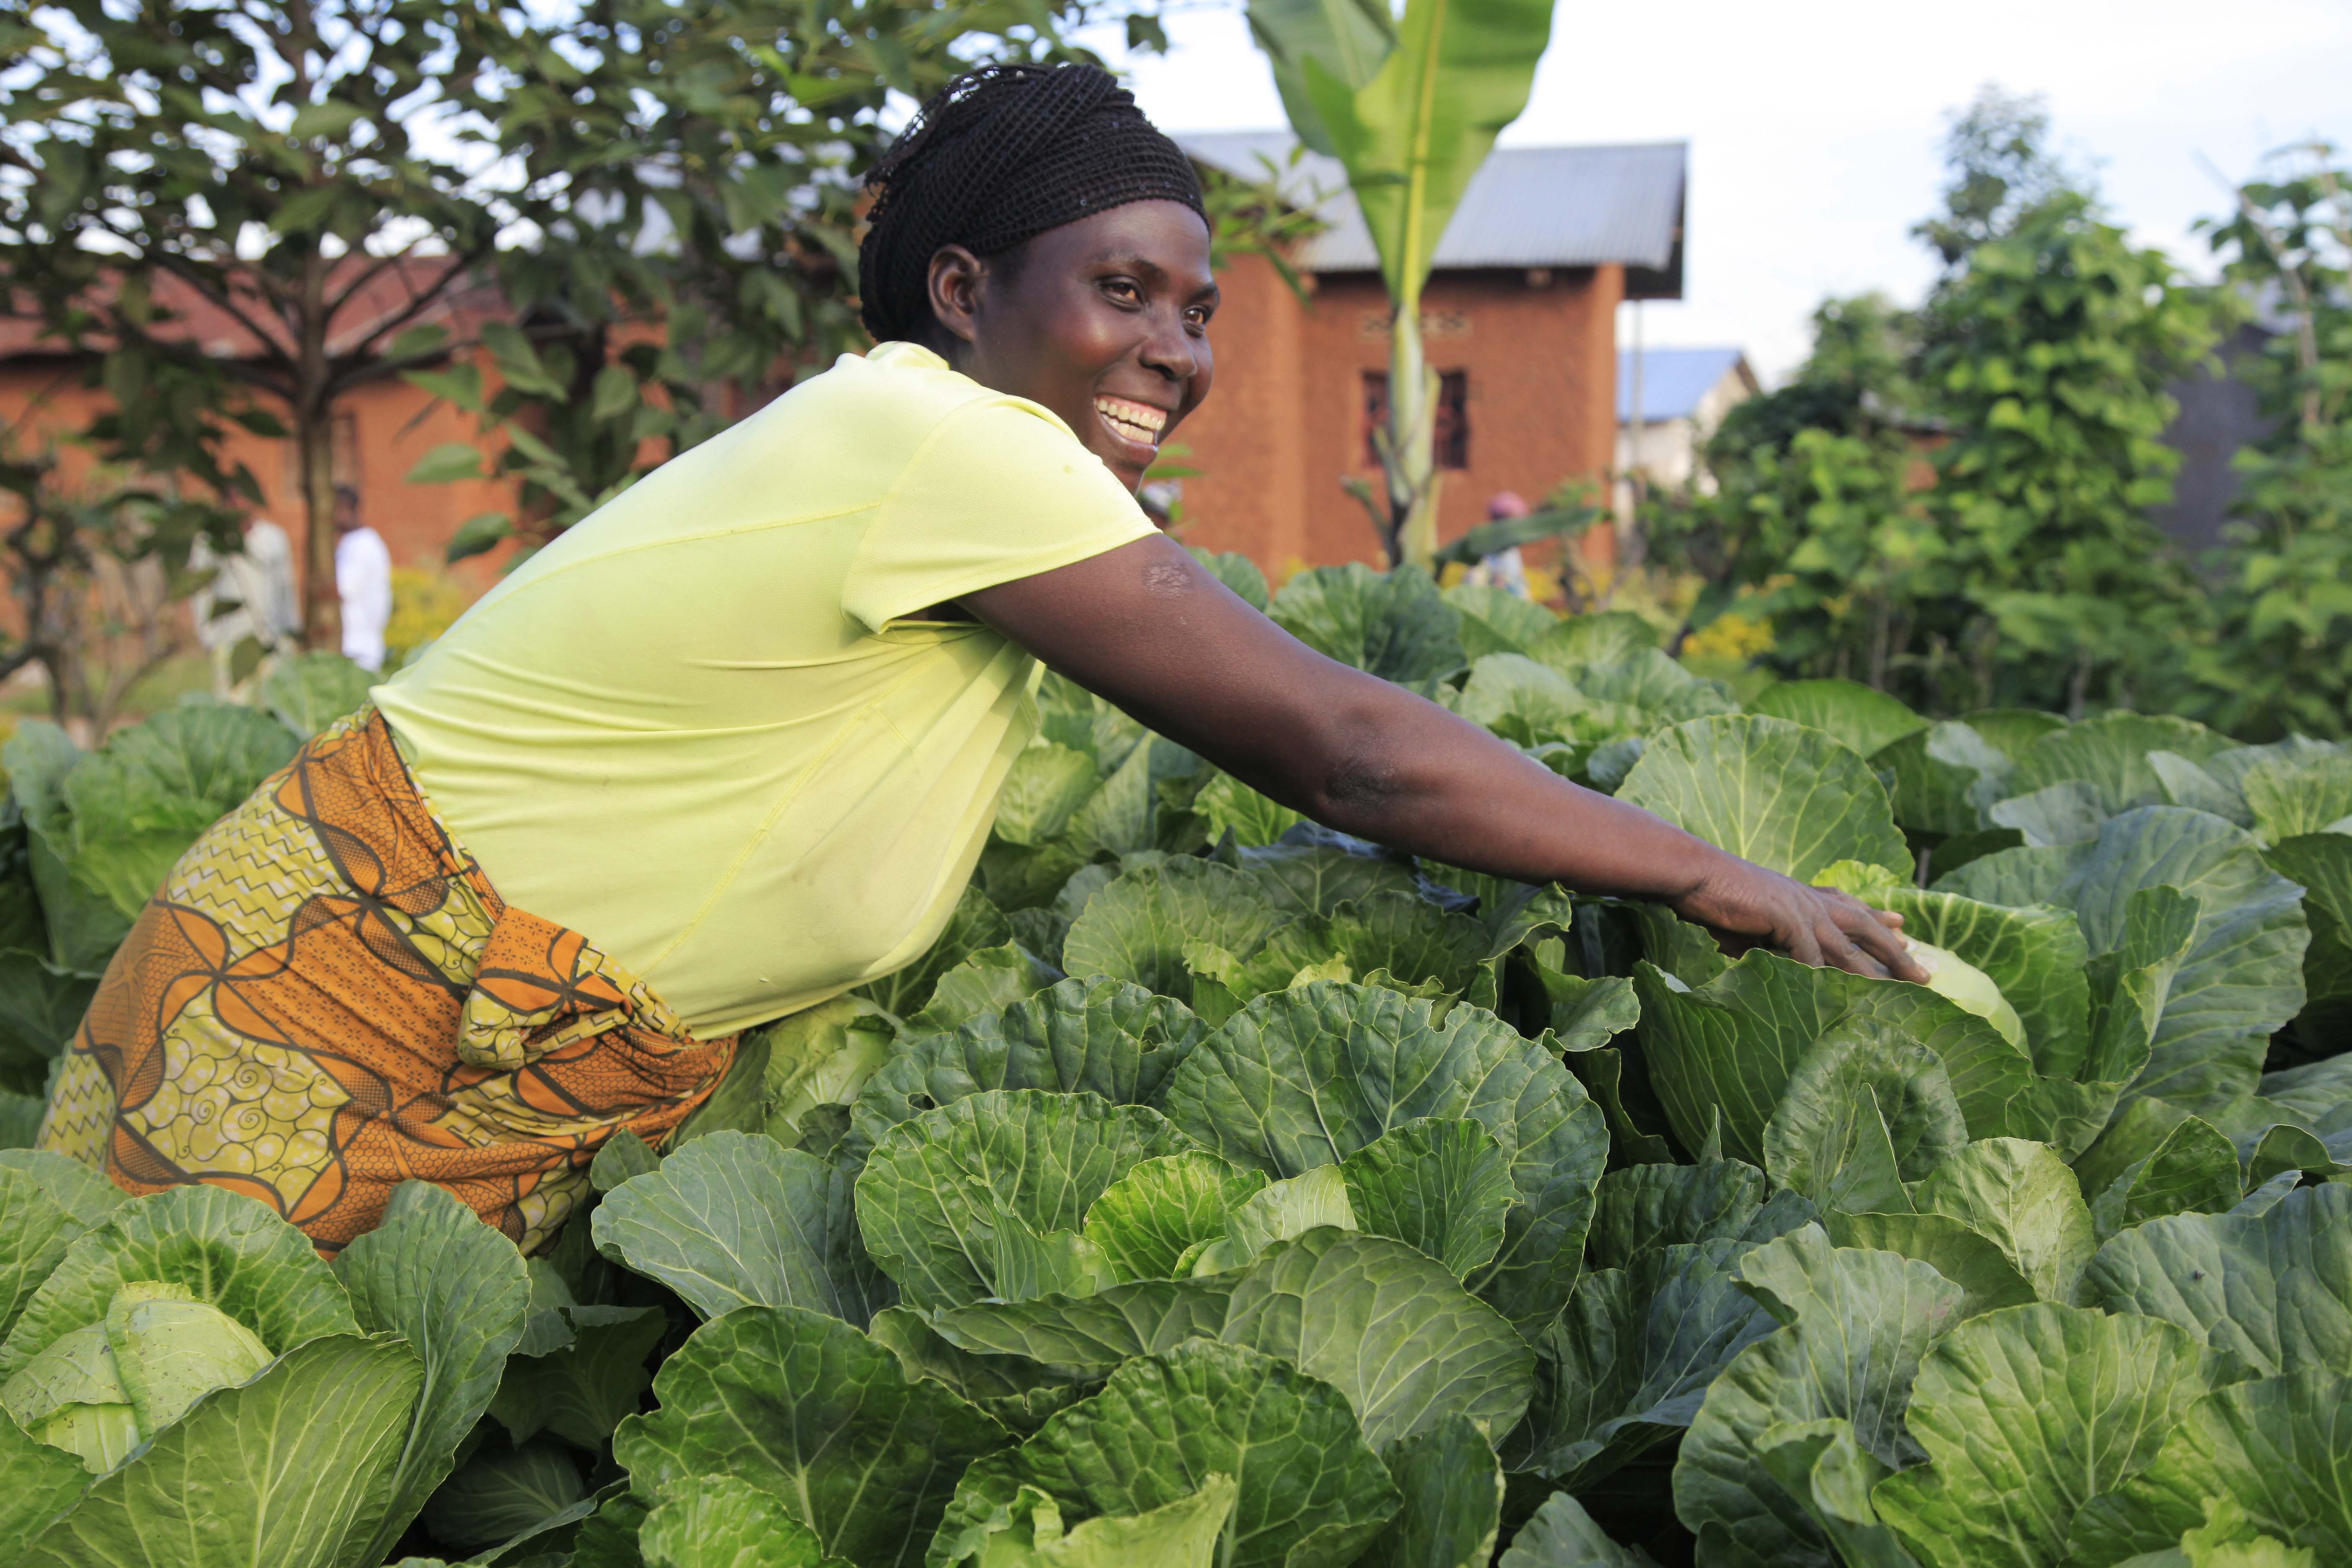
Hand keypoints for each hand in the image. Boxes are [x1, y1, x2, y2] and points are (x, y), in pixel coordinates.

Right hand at [1671, 854, 1925, 981]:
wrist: (1694, 873)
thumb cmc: (1713, 894)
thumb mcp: (1746, 920)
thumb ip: (1763, 940)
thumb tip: (1764, 961)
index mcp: (1800, 896)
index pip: (1848, 904)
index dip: (1876, 915)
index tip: (1902, 925)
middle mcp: (1808, 900)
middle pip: (1864, 926)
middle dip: (1895, 951)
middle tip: (1924, 973)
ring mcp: (1800, 908)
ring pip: (1847, 946)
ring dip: (1874, 971)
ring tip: (1900, 991)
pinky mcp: (1786, 917)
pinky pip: (1811, 954)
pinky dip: (1822, 975)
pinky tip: (1834, 995)